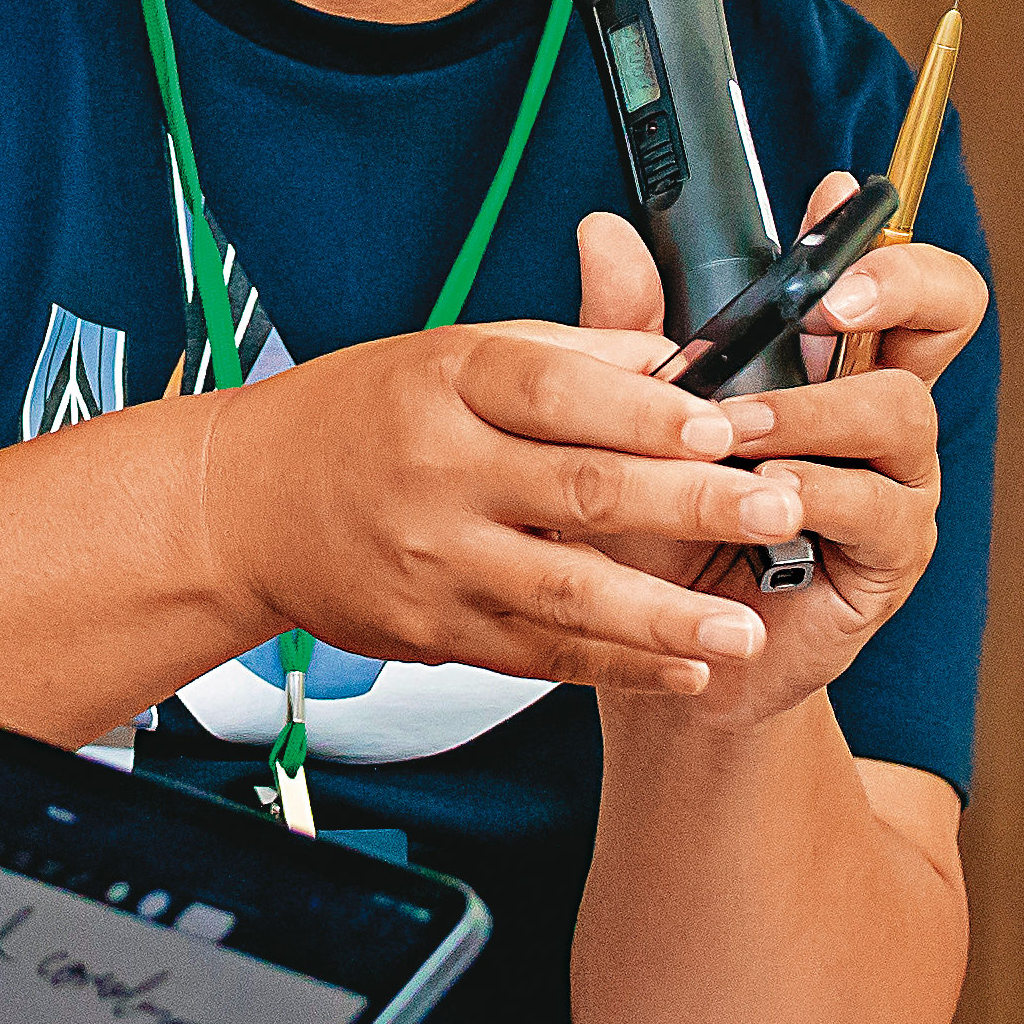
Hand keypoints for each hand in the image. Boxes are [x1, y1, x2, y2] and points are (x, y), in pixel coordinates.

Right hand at [193, 321, 809, 695]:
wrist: (245, 505)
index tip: (726, 425)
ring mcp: (433, 559)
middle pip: (576, 490)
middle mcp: (437, 472)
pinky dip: (615, 664)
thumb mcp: (447, 355)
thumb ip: (566, 357)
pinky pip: (538, 652)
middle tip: (779, 508)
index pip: (554, 392)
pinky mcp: (433, 629)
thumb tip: (679, 358)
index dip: (644, 410)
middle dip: (688, 506)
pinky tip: (683, 668)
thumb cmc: (360, 417)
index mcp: (446, 385)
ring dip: (663, 613)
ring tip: (745, 626)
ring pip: (563, 591)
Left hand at [569, 176, 985, 727]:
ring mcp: (897, 477)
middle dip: (893, 290)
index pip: (889, 269)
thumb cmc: (654, 514)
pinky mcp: (892, 552)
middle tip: (827, 303)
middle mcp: (878, 405)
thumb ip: (630, 328)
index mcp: (832, 355)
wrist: (660, 638)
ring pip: (900, 409)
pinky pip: (878, 505)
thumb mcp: (634, 416)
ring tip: (739, 431)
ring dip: (815, 411)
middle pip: (946, 312)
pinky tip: (768, 498)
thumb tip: (602, 232)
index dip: (877, 231)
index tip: (829, 197)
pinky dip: (818, 492)